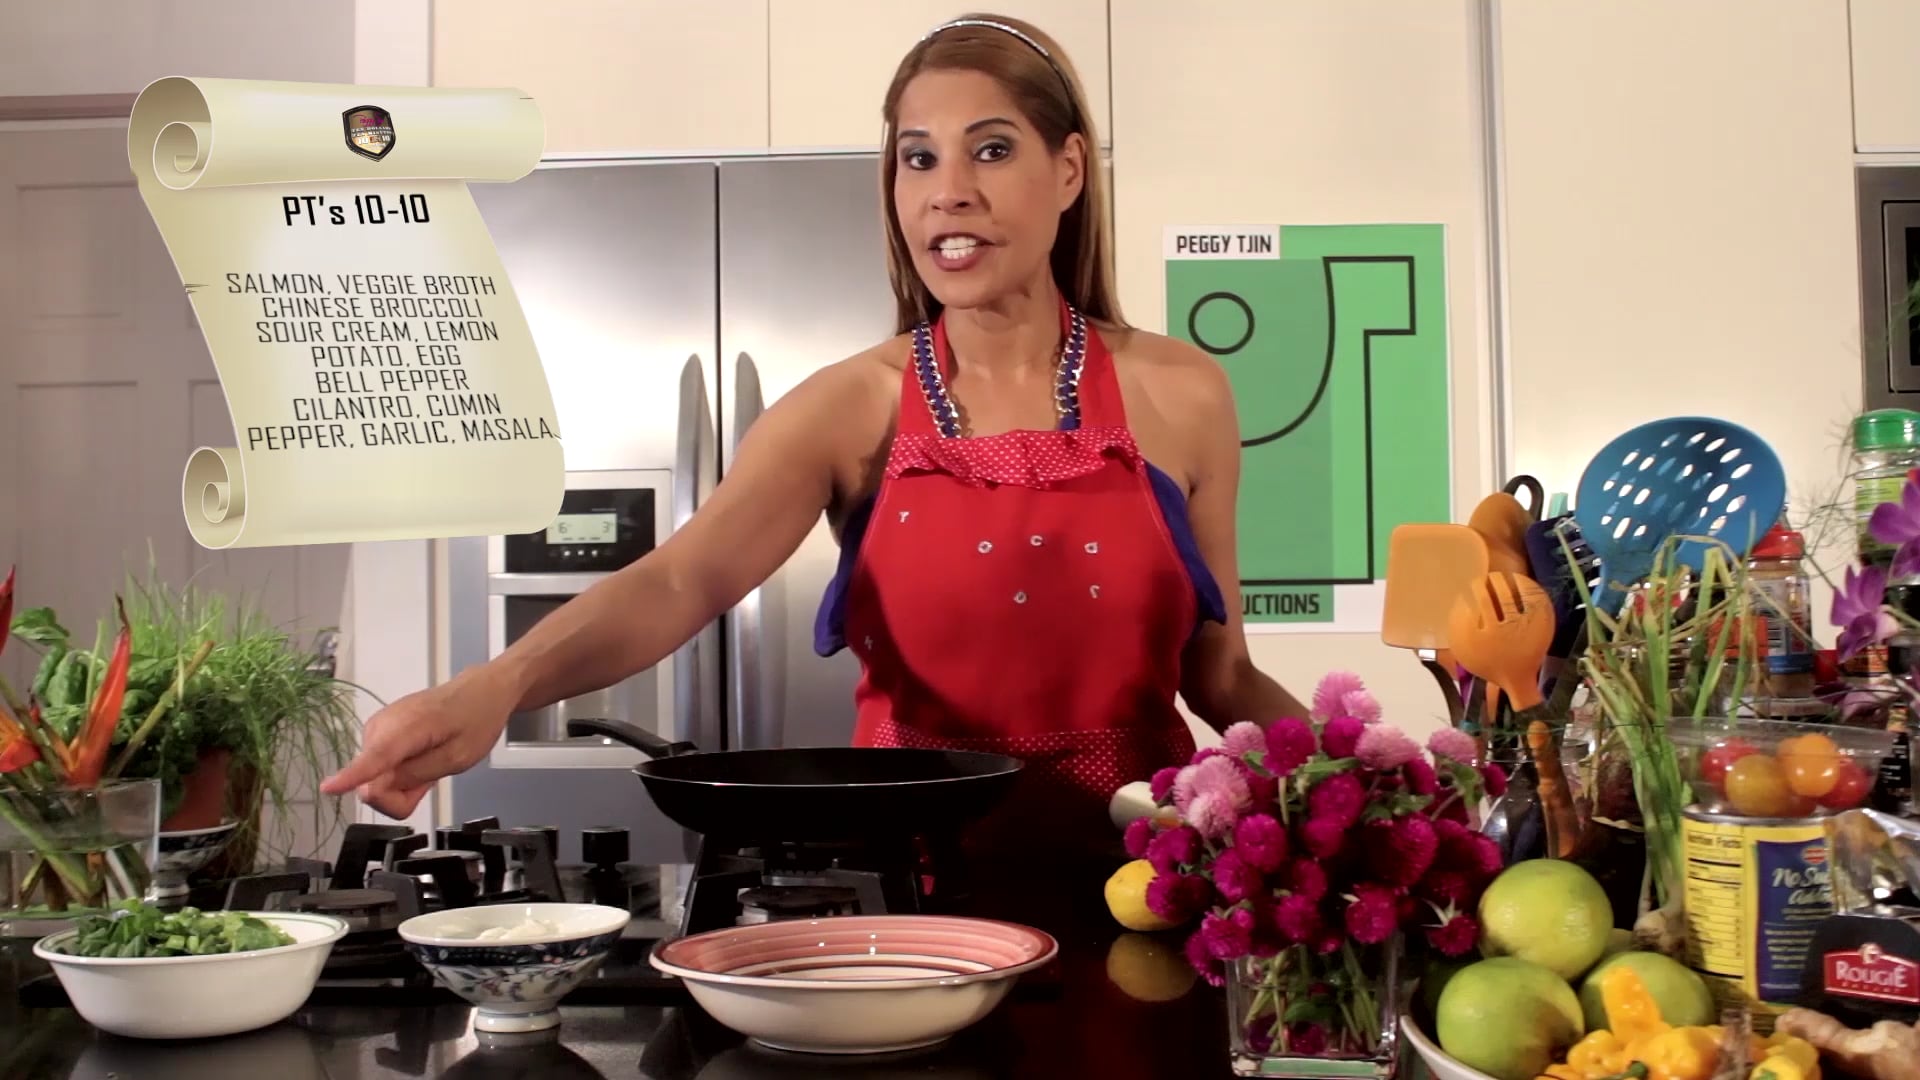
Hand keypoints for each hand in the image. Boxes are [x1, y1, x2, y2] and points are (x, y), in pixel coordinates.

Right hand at [320, 667, 515, 818]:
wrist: (479, 691)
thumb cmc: (474, 721)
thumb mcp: (457, 758)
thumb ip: (413, 776)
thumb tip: (369, 790)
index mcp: (408, 728)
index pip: (375, 757)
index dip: (353, 776)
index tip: (328, 788)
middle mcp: (382, 727)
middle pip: (372, 782)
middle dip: (400, 793)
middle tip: (432, 777)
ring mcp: (376, 729)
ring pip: (374, 779)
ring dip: (402, 782)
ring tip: (430, 762)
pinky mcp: (376, 733)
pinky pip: (378, 769)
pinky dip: (400, 771)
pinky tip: (421, 757)